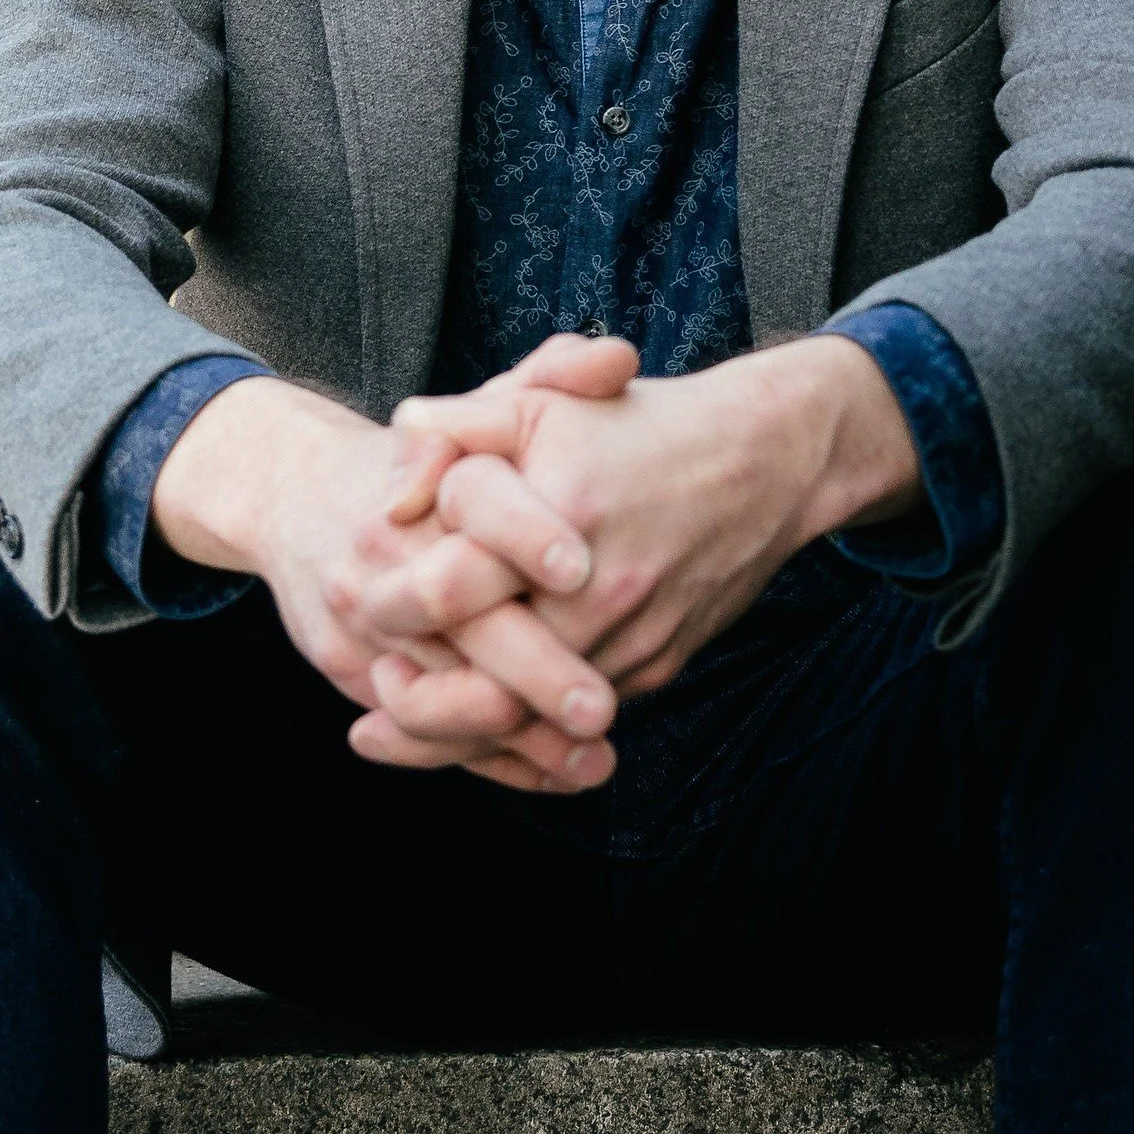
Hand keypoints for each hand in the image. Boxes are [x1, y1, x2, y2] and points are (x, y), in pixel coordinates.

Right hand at [148, 334, 636, 789]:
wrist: (299, 495)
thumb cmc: (428, 458)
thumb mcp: (483, 409)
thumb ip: (552, 377)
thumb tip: (620, 357)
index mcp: (420, 487)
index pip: (473, 508)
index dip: (525, 535)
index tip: (583, 569)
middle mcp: (382, 560)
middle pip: (456, 626)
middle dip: (530, 669)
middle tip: (601, 704)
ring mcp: (363, 628)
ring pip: (439, 698)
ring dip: (515, 738)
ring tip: (593, 760)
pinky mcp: (356, 676)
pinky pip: (423, 731)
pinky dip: (489, 760)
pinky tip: (555, 774)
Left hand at [358, 337, 920, 758]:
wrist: (771, 460)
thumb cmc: (645, 424)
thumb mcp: (542, 402)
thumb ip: (453, 432)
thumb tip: (392, 492)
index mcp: (558, 518)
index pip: (448, 590)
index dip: (392, 606)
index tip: (362, 608)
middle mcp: (599, 592)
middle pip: (488, 688)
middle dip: (419, 707)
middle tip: (376, 694)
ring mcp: (633, 638)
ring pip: (534, 720)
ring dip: (466, 731)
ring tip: (407, 718)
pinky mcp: (657, 665)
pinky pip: (579, 717)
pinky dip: (527, 726)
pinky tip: (484, 718)